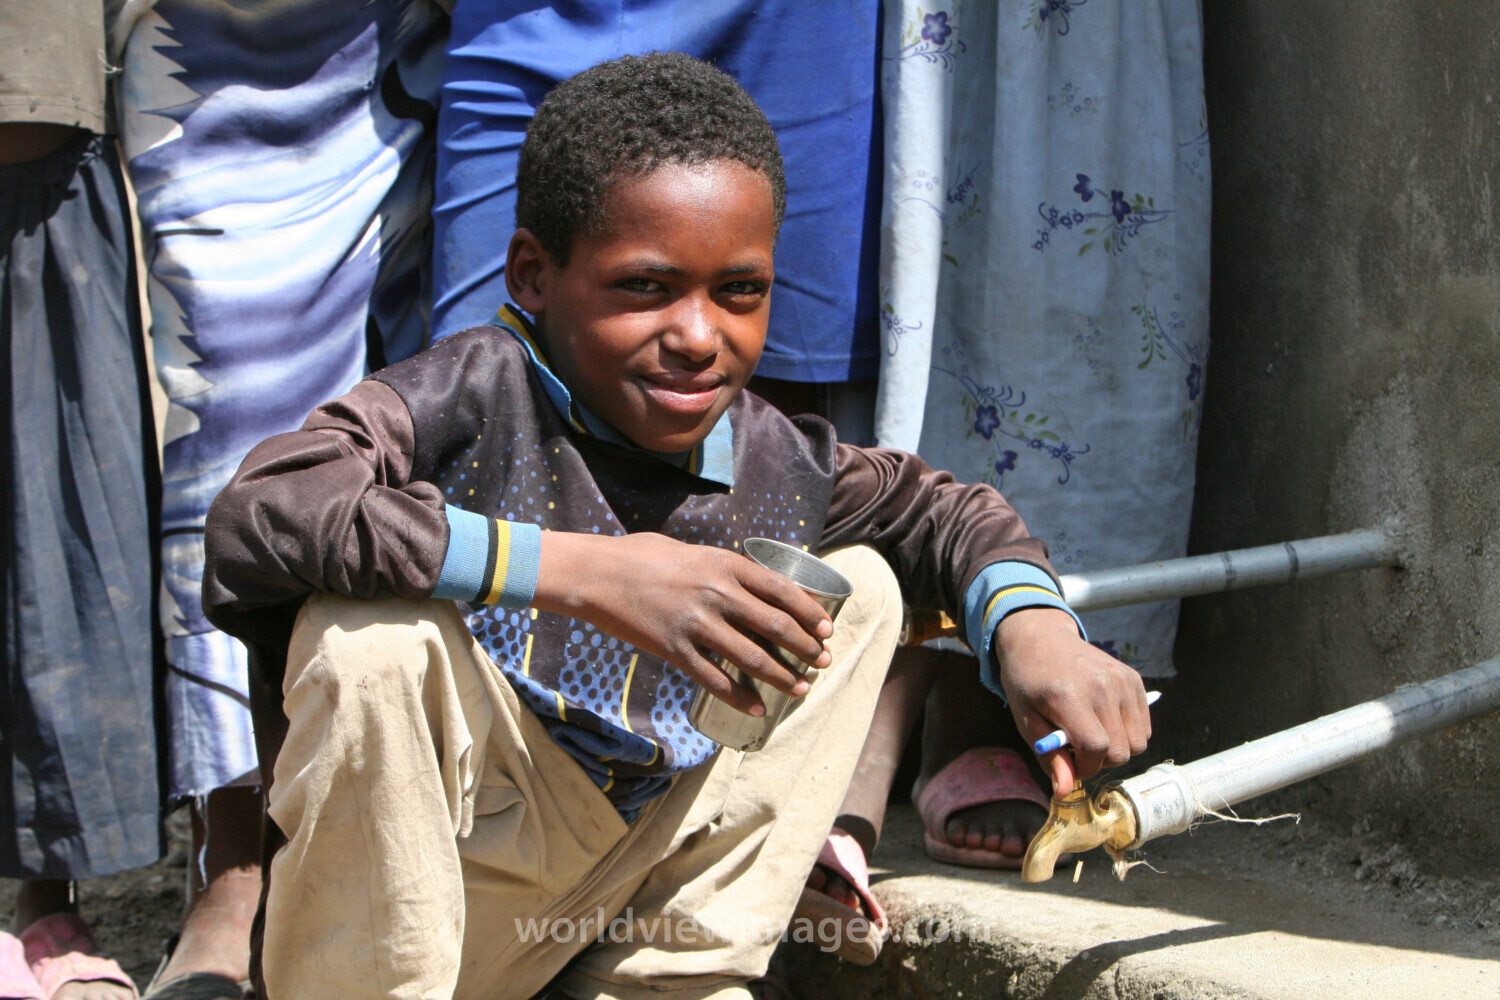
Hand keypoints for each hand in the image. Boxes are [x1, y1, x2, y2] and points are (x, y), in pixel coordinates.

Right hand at [533, 531, 833, 715]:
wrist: (597, 575)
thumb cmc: (642, 556)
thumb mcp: (692, 552)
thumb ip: (722, 570)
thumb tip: (750, 587)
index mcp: (725, 565)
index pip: (782, 591)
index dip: (811, 613)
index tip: (827, 629)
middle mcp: (718, 594)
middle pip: (776, 627)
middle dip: (806, 648)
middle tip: (823, 661)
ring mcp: (697, 625)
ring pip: (753, 659)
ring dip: (784, 677)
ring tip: (802, 688)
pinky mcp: (676, 651)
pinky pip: (716, 681)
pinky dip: (741, 698)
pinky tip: (757, 707)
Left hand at [993, 607, 1150, 795]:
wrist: (1041, 638)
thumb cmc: (1028, 682)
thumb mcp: (1027, 721)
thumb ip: (1050, 756)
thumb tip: (1064, 791)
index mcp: (1070, 695)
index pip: (1096, 748)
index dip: (1084, 766)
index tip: (1068, 761)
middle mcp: (1103, 685)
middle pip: (1121, 751)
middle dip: (1099, 760)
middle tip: (1077, 746)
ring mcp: (1122, 680)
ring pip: (1138, 742)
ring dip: (1116, 747)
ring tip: (1091, 731)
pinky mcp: (1134, 679)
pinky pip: (1144, 725)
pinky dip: (1127, 731)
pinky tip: (1103, 719)